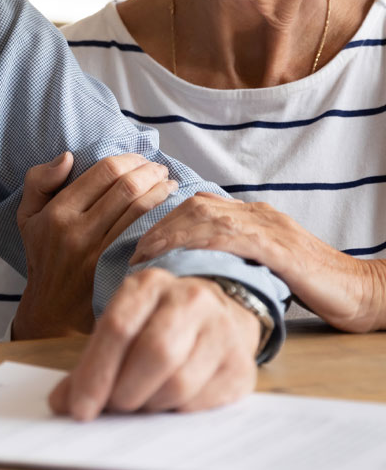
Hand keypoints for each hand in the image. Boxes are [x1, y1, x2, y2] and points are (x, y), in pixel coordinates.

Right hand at [12, 152, 177, 338]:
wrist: (52, 311)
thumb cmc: (44, 255)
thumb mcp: (28, 215)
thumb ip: (39, 180)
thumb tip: (68, 157)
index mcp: (58, 212)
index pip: (103, 171)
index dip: (129, 159)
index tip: (140, 159)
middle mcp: (77, 232)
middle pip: (126, 188)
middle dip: (149, 172)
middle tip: (161, 169)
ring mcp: (98, 254)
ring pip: (139, 211)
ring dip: (161, 192)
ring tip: (170, 185)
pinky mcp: (115, 271)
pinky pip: (144, 236)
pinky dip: (161, 218)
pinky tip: (169, 211)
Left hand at [49, 268, 258, 417]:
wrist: (218, 314)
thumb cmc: (159, 324)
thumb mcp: (123, 328)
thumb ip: (91, 363)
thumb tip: (61, 404)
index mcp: (149, 284)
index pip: (118, 327)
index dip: (96, 373)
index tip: (79, 410)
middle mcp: (189, 298)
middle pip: (154, 353)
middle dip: (126, 392)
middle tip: (115, 408)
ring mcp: (221, 328)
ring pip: (179, 382)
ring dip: (151, 406)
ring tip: (142, 403)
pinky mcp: (240, 363)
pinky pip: (203, 402)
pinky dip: (178, 412)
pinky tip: (170, 404)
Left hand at [131, 192, 385, 331]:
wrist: (362, 290)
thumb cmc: (313, 283)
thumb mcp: (267, 264)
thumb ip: (236, 257)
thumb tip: (194, 268)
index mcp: (253, 216)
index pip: (198, 205)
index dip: (164, 220)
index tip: (140, 242)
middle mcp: (257, 214)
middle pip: (196, 205)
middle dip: (160, 224)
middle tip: (134, 250)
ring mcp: (269, 227)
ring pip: (207, 215)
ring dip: (171, 233)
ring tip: (147, 255)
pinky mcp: (279, 247)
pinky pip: (232, 236)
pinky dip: (200, 243)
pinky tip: (182, 256)